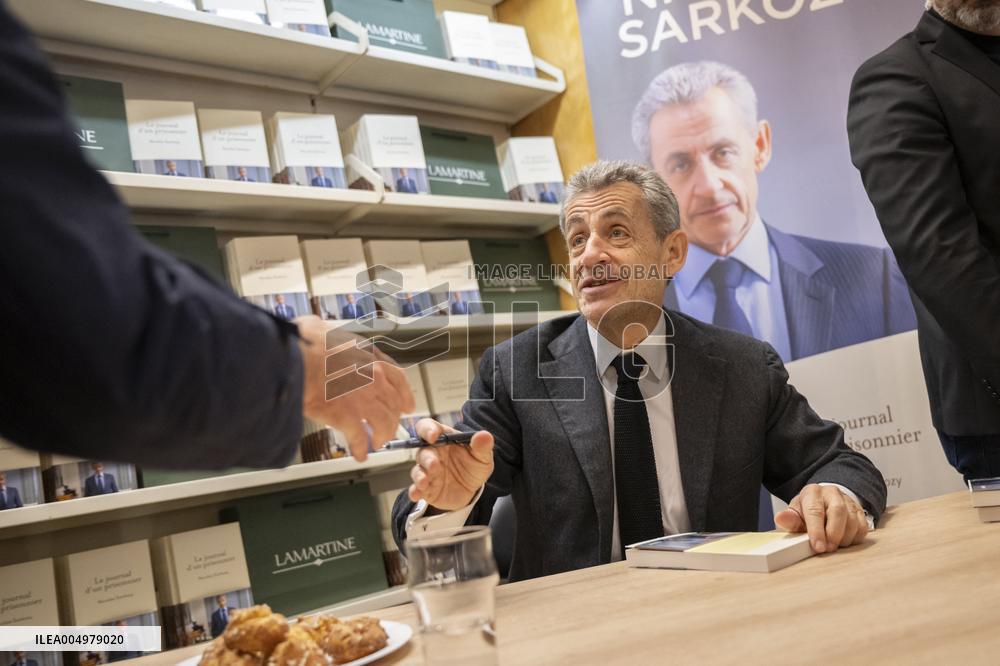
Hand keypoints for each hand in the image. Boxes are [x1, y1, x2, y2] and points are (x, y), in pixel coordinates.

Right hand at [296, 316, 413, 460]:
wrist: (295, 362)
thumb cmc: (304, 344)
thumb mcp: (320, 328)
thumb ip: (325, 333)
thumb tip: (313, 328)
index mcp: (368, 356)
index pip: (397, 377)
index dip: (404, 393)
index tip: (406, 402)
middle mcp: (373, 378)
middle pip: (394, 403)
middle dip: (395, 417)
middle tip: (393, 425)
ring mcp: (363, 399)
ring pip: (384, 422)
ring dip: (382, 435)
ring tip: (378, 442)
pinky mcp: (348, 418)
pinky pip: (360, 438)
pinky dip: (361, 448)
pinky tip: (360, 454)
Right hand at [407, 418, 492, 510]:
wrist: (473, 489)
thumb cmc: (473, 465)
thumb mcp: (482, 456)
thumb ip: (482, 445)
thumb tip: (484, 435)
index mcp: (442, 438)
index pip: (428, 427)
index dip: (427, 429)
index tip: (433, 435)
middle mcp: (431, 453)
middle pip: (422, 451)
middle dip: (427, 458)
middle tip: (434, 464)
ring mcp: (427, 471)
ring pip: (417, 470)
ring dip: (419, 475)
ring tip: (424, 481)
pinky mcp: (426, 488)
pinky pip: (416, 488)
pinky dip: (415, 491)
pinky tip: (416, 494)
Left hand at [774, 484, 868, 552]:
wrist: (823, 503)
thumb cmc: (807, 511)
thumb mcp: (795, 514)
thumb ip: (789, 519)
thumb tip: (780, 518)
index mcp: (812, 492)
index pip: (815, 510)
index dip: (816, 530)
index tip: (818, 547)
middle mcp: (832, 493)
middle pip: (838, 512)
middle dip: (833, 534)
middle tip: (828, 549)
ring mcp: (848, 501)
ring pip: (853, 520)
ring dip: (844, 538)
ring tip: (834, 546)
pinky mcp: (859, 511)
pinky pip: (862, 527)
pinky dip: (854, 539)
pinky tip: (844, 542)